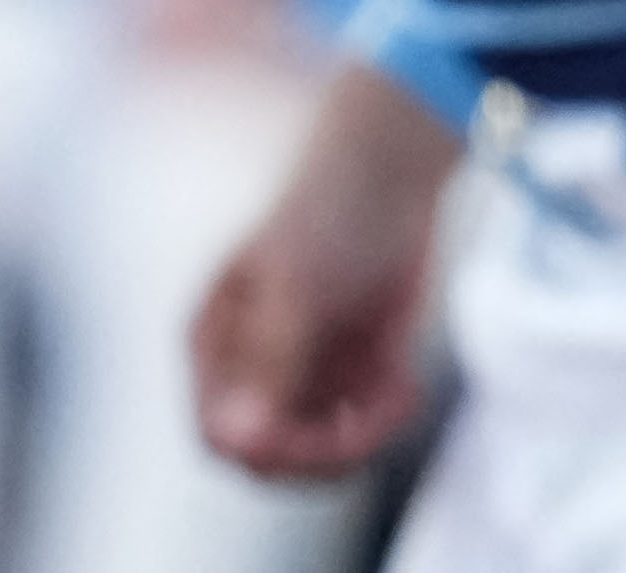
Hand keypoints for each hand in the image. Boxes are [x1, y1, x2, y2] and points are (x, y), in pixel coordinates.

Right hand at [192, 60, 457, 480]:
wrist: (395, 168)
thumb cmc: (329, 211)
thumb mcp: (297, 286)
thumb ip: (270, 363)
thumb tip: (240, 443)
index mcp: (217, 347)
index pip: (221, 436)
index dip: (267, 452)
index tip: (325, 437)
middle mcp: (253, 369)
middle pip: (271, 457)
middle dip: (325, 451)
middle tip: (377, 419)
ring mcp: (301, 373)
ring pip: (319, 451)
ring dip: (363, 437)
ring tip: (401, 393)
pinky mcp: (348, 372)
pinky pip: (359, 428)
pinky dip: (385, 418)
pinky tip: (408, 385)